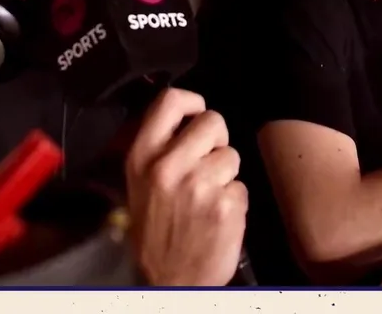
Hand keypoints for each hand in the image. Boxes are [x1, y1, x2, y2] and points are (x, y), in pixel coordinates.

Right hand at [125, 88, 248, 285]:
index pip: (170, 100)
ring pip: (232, 155)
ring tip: (207, 197)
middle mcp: (169, 166)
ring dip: (226, 175)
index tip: (197, 114)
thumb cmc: (155, 232)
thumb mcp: (139, 184)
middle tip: (207, 162)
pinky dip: (235, 201)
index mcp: (142, 157)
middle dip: (217, 140)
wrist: (168, 281)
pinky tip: (217, 217)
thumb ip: (159, 148)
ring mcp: (199, 185)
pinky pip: (242, 187)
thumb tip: (184, 115)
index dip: (192, 101)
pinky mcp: (226, 205)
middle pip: (213, 121)